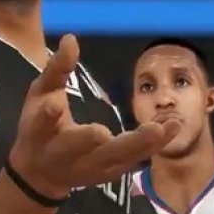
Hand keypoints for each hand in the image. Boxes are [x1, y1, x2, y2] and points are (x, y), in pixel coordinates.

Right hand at [10, 34, 180, 196]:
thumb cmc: (40, 128)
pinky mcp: (109, 174)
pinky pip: (134, 160)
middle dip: (115, 142)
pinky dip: (155, 145)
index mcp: (41, 133)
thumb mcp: (39, 95)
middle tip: (145, 128)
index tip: (55, 105)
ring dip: (146, 143)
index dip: (47, 115)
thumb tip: (71, 39)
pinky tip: (175, 126)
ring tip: (172, 124)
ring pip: (119, 158)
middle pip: (88, 150)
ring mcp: (90, 169)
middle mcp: (65, 156)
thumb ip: (56, 70)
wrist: (41, 174)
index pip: (43, 123)